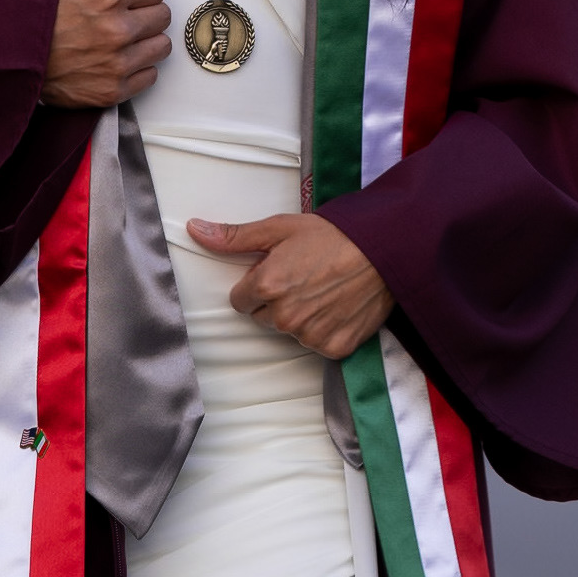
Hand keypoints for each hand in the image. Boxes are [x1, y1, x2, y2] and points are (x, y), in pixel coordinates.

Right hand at [42, 0, 170, 108]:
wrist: (10, 55)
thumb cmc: (40, 10)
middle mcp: (116, 31)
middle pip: (162, 16)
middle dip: (144, 12)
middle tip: (119, 14)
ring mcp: (116, 64)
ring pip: (161, 46)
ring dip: (145, 40)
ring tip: (119, 37)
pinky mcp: (113, 91)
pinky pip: (150, 76)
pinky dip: (137, 68)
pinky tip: (114, 59)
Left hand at [187, 213, 392, 359]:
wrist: (383, 251)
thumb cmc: (331, 235)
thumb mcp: (279, 228)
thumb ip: (235, 236)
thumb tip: (194, 229)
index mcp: (266, 286)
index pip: (240, 300)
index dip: (256, 284)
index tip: (277, 271)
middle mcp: (285, 316)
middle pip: (263, 317)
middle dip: (275, 300)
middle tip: (302, 276)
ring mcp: (310, 335)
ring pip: (289, 330)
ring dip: (299, 315)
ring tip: (322, 288)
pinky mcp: (334, 348)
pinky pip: (316, 343)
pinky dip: (323, 328)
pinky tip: (337, 306)